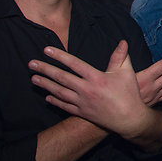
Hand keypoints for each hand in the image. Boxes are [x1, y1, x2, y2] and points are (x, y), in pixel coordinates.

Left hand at [29, 41, 153, 139]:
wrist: (130, 119)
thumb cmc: (129, 94)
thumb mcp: (126, 73)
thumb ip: (120, 57)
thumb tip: (122, 41)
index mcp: (97, 78)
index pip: (74, 63)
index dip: (59, 56)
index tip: (46, 50)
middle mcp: (86, 90)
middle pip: (61, 77)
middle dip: (45, 69)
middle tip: (31, 63)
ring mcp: (83, 102)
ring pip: (59, 92)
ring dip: (45, 85)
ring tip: (33, 78)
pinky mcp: (82, 112)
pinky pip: (65, 106)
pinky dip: (55, 101)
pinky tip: (46, 97)